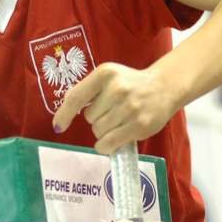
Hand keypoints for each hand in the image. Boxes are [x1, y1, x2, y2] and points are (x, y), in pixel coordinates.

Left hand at [51, 63, 178, 154]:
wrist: (163, 87)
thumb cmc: (129, 84)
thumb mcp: (107, 77)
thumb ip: (86, 91)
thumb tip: (61, 118)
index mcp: (105, 74)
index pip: (76, 97)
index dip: (64, 114)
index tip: (58, 127)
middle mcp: (117, 89)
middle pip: (88, 118)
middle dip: (96, 119)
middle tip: (111, 112)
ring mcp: (130, 108)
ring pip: (98, 131)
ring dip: (103, 132)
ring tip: (117, 122)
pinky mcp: (140, 125)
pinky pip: (110, 143)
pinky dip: (105, 146)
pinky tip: (110, 142)